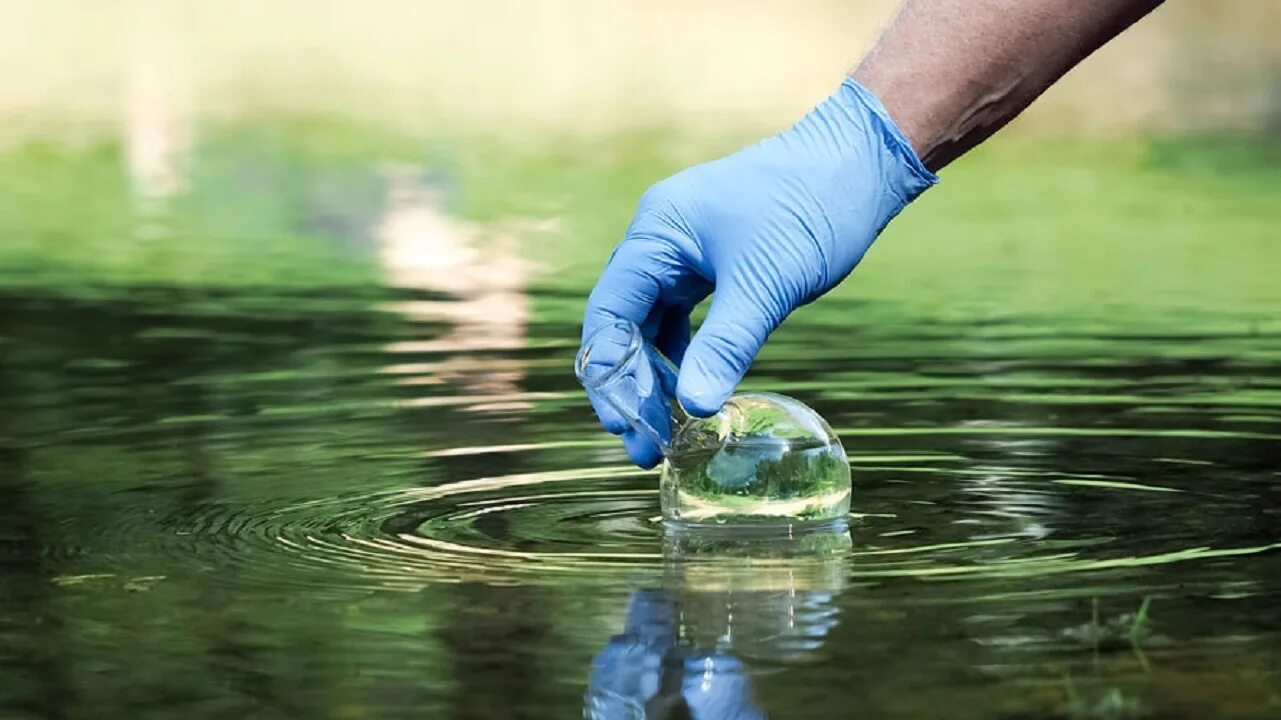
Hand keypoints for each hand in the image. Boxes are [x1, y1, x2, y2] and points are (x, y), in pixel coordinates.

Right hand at [581, 79, 935, 466]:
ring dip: (655, 375)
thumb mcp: (766, 285)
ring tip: (665, 430)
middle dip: (630, 386)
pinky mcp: (712, 260)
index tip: (626, 429)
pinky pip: (680, 315)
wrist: (861, 162)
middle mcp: (660, 238)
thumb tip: (694, 408)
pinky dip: (682, 353)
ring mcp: (685, 249)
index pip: (609, 313)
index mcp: (656, 232)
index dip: (612, 376)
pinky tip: (691, 390)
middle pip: (622, 322)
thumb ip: (726, 345)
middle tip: (644, 446)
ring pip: (650, 322)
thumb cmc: (811, 209)